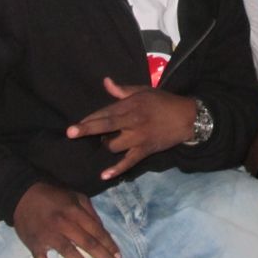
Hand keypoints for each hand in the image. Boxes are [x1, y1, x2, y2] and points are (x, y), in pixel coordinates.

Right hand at [11, 181, 123, 257]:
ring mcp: (47, 235)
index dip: (109, 244)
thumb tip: (103, 232)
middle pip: (86, 242)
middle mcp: (62, 223)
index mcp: (74, 211)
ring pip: (67, 251)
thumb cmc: (53, 196)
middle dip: (104, 257)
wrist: (21, 194)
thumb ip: (90, 213)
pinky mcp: (33, 244)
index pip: (96, 230)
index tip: (119, 257)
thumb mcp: (75, 196)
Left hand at [66, 77, 197, 178]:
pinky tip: (104, 175)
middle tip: (70, 133)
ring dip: (105, 145)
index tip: (74, 125)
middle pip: (105, 126)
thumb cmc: (163, 102)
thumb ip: (123, 90)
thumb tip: (106, 82)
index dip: (89, 119)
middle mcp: (132, 121)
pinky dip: (116, 169)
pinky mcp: (144, 150)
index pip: (105, 112)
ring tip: (106, 142)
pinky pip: (128, 162)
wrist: (186, 117)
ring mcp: (138, 137)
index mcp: (130, 106)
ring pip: (113, 145)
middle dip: (87, 129)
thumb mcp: (144, 91)